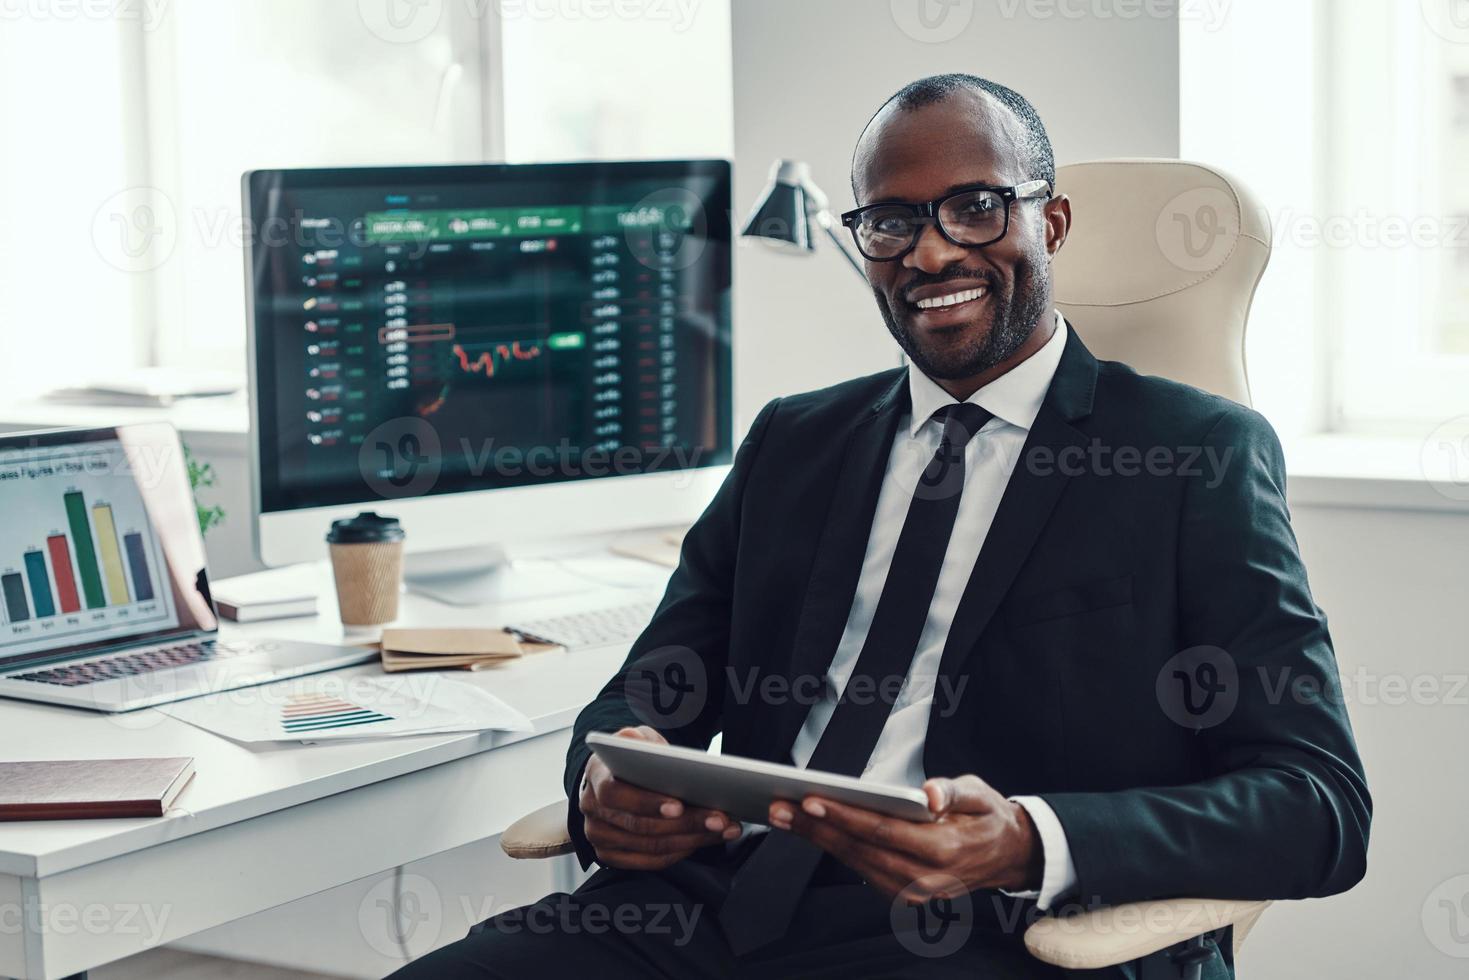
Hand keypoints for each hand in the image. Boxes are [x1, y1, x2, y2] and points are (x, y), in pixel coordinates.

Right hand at [578, 726, 741, 869]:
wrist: (616, 776)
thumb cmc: (632, 758)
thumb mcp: (638, 738)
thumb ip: (641, 741)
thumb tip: (646, 749)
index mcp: (595, 776)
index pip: (614, 793)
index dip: (647, 802)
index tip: (679, 805)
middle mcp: (591, 809)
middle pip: (640, 826)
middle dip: (686, 823)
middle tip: (720, 819)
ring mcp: (599, 836)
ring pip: (650, 846)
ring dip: (692, 839)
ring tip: (723, 828)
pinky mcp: (611, 856)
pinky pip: (651, 861)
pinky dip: (681, 852)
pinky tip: (704, 840)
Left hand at [768, 774, 1041, 902]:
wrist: (1009, 855)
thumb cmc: (989, 818)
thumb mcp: (980, 793)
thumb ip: (953, 791)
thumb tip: (930, 793)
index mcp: (944, 850)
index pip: (882, 830)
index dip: (843, 816)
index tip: (811, 800)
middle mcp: (926, 877)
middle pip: (860, 850)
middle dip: (816, 828)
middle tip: (780, 808)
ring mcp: (915, 891)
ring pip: (856, 864)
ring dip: (818, 840)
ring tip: (786, 816)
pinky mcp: (907, 894)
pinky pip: (864, 872)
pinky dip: (837, 852)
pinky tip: (813, 832)